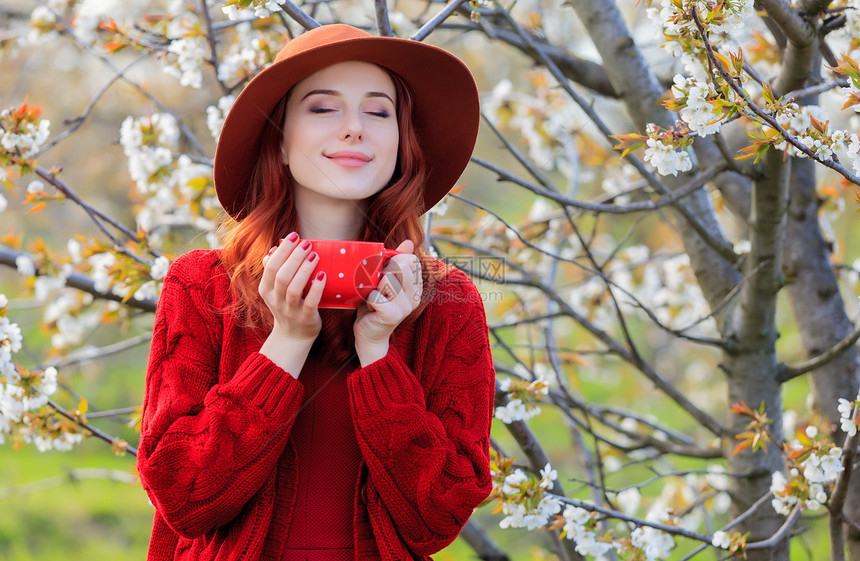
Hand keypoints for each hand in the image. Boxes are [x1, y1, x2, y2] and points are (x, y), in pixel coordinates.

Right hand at [258, 233, 325, 375]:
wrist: (293, 336)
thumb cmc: (287, 306)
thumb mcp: (274, 290)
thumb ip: (273, 271)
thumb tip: (274, 249)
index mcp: (266, 290)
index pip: (270, 267)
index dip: (282, 250)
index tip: (294, 236)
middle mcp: (276, 300)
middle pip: (281, 276)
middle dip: (294, 257)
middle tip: (307, 243)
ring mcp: (290, 311)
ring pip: (293, 289)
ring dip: (304, 270)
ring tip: (314, 255)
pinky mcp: (305, 318)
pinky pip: (310, 303)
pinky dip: (316, 289)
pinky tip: (322, 276)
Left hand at [354, 239, 421, 365]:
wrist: (369, 335)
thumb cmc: (375, 305)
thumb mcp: (385, 280)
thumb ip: (396, 261)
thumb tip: (409, 241)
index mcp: (416, 285)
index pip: (409, 259)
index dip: (393, 262)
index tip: (384, 275)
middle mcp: (415, 295)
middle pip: (399, 265)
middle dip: (382, 272)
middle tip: (376, 287)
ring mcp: (406, 306)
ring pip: (386, 279)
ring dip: (373, 286)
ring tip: (373, 297)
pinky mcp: (393, 314)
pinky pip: (375, 295)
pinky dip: (367, 298)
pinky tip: (369, 307)